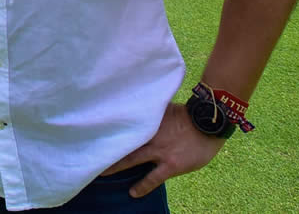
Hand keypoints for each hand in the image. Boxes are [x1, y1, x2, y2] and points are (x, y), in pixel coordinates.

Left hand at [101, 102, 226, 197]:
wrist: (209, 123)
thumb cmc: (188, 114)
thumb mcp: (164, 108)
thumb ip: (149, 111)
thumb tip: (133, 104)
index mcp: (147, 120)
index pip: (122, 125)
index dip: (107, 129)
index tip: (91, 131)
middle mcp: (150, 135)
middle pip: (122, 143)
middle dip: (106, 148)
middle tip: (89, 153)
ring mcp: (160, 151)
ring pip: (132, 159)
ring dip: (116, 166)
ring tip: (100, 173)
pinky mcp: (171, 165)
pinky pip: (153, 178)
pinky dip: (142, 186)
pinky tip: (132, 193)